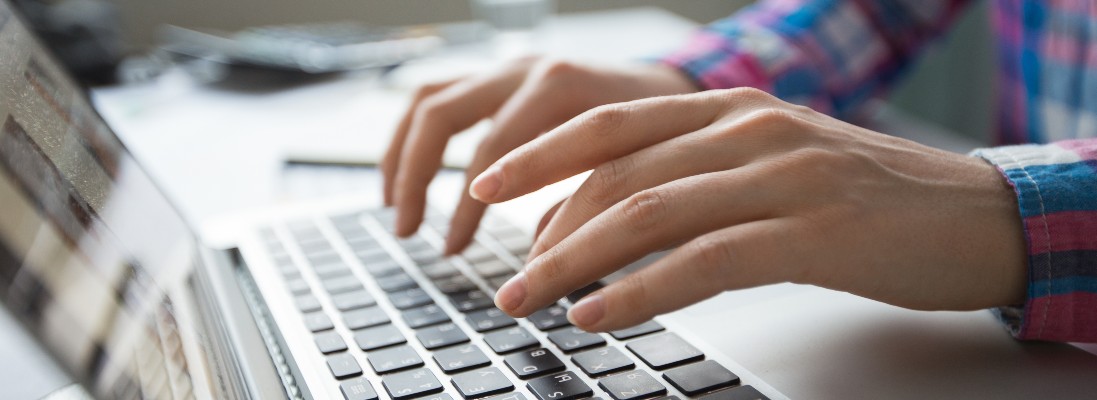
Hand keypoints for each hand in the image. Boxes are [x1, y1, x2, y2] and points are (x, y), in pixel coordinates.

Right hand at [381, 57, 695, 253]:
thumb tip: (536, 265)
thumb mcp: (634, 168)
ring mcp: (508, 69)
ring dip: (403, 153)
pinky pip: (440, 96)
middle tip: (408, 230)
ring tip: (395, 205)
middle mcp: (525, 69)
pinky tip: (411, 176)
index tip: (453, 249)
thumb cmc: (662, 135)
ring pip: (430, 99)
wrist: (676, 90)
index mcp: (559, 87)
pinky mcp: (500, 78)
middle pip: (442, 113)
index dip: (466, 205)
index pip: (492, 149)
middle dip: (417, 175)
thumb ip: (585, 206)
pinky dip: (416, 137)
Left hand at [470, 88, 1027, 331]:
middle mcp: (748, 129)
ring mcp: (781, 176)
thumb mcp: (771, 165)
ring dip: (575, 263)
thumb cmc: (865, 198)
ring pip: (648, 213)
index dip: (541, 155)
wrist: (973, 215)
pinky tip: (600, 315)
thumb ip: (697, 177)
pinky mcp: (811, 233)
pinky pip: (702, 262)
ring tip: (532, 301)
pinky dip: (639, 291)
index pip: (611, 122)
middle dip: (545, 228)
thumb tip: (610, 220)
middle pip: (617, 172)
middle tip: (507, 277)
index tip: (487, 188)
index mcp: (732, 107)